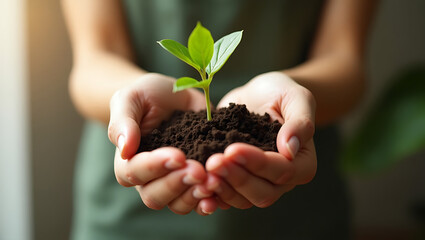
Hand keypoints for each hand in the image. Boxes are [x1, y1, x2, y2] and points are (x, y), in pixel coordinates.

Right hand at [108, 73, 216, 214]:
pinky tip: (220, 193)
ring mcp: (174, 182)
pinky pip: (200, 201)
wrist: (177, 95)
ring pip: (178, 204)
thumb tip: (124, 148)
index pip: (133, 172)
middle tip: (198, 170)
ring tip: (213, 181)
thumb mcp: (131, 98)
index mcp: (129, 159)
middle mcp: (150, 177)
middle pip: (155, 196)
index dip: (154, 167)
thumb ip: (123, 121)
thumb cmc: (148, 95)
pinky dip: (210, 201)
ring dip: (194, 195)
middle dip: (177, 184)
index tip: (177, 155)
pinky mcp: (196, 182)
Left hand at [205, 71, 316, 208]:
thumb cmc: (281, 93)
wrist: (258, 94)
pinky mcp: (237, 180)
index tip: (233, 149)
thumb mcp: (297, 97)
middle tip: (213, 161)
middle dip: (236, 179)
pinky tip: (196, 183)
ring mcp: (258, 183)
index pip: (282, 171)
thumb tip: (290, 149)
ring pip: (242, 200)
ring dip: (222, 188)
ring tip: (203, 171)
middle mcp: (282, 181)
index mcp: (302, 164)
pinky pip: (226, 196)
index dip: (257, 163)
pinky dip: (212, 194)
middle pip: (262, 193)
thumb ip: (300, 122)